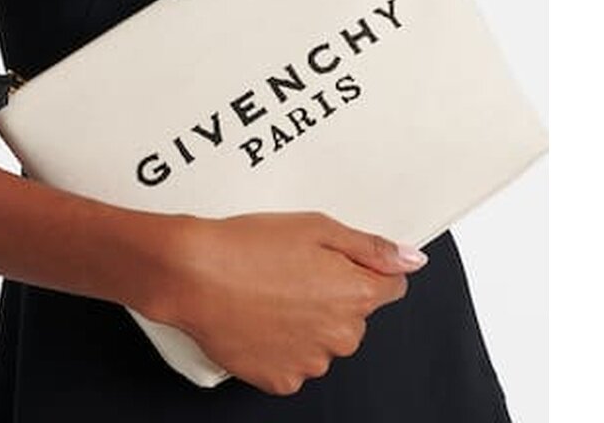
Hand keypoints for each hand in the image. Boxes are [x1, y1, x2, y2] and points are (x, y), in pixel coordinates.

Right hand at [153, 210, 428, 395]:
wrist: (192, 273)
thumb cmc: (246, 245)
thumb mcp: (315, 226)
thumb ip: (370, 247)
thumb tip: (411, 260)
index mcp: (355, 295)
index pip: (390, 286)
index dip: (363, 267)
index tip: (335, 259)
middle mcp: (341, 336)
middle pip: (353, 314)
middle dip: (331, 294)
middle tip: (290, 268)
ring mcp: (310, 362)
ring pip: (322, 339)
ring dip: (306, 320)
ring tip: (267, 289)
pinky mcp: (280, 378)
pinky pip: (293, 361)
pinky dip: (281, 343)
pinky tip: (258, 315)